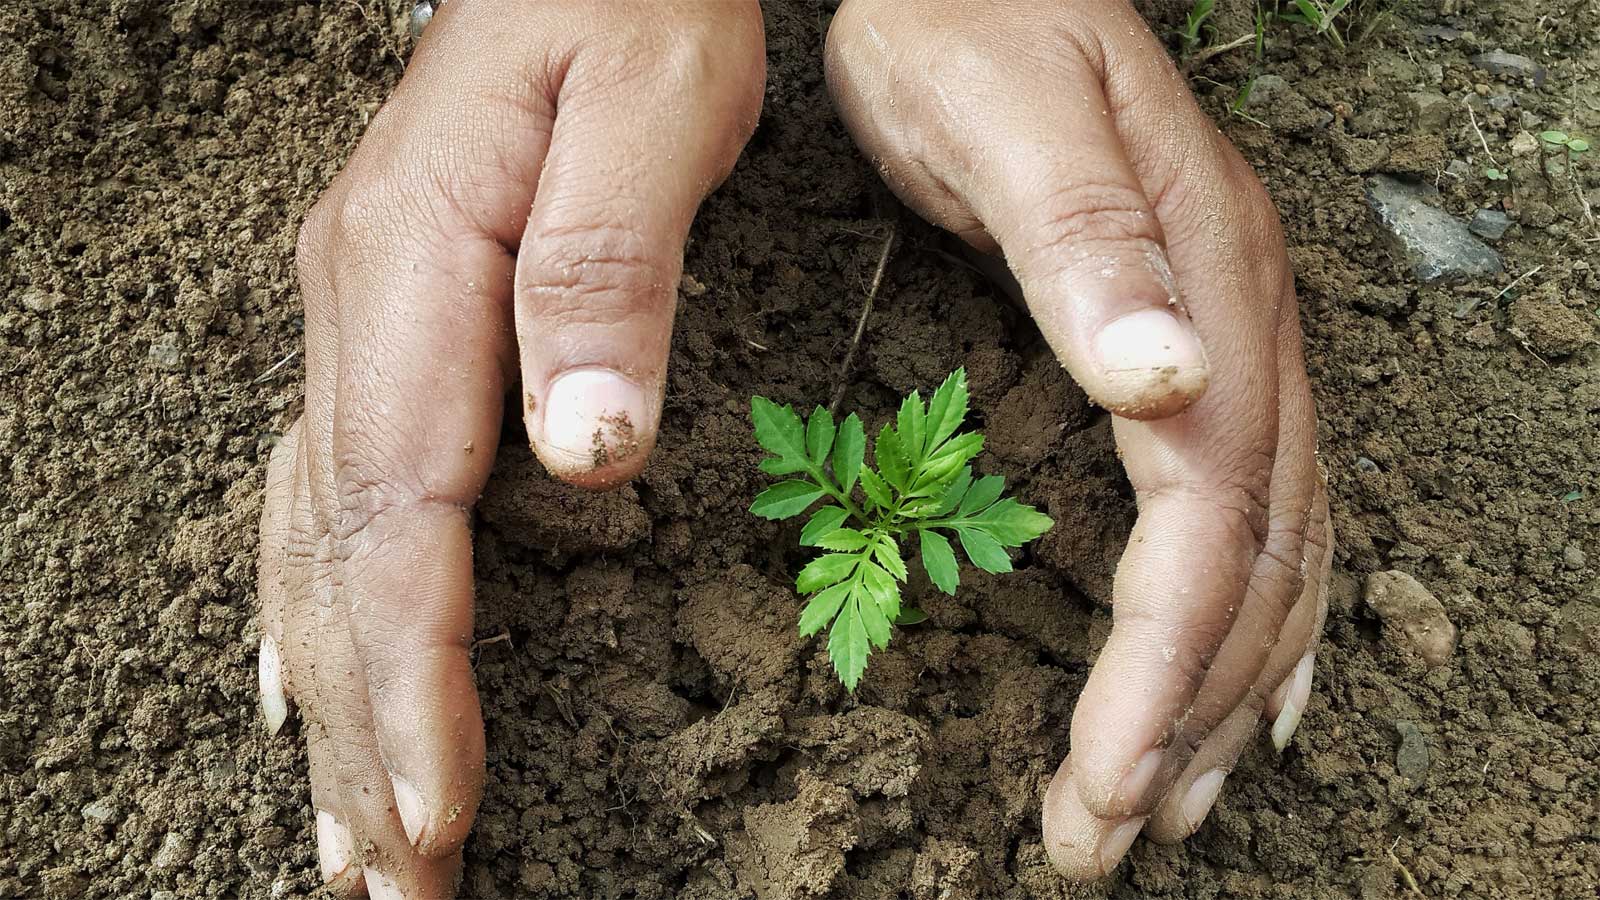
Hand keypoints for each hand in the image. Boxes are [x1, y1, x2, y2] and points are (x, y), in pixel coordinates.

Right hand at [255, 4, 763, 895]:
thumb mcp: (657, 108)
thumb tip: (589, 452)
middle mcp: (358, 309)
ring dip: (336, 700)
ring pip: (315, 544)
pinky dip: (318, 611)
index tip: (438, 812)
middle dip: (366, 736)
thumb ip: (612, 272)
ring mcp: (358, 319)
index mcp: (415, 268)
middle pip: (338, 560)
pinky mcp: (388, 324)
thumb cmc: (634, 7)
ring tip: (351, 840)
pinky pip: (325, 494)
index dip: (416, 676)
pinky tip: (314, 681)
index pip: (399, 514)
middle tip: (394, 890)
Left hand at [826, 0, 1330, 879]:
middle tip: (1108, 835)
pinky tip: (1235, 678)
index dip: (1165, 666)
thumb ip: (1083, 244)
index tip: (1105, 783)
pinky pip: (1251, 503)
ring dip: (1226, 687)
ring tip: (1173, 799)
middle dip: (1189, 714)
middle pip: (1252, 559)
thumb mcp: (1004, 112)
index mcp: (1203, 289)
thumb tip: (1171, 387)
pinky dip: (1248, 612)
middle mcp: (1237, 326)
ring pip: (1267, 547)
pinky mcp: (1189, 343)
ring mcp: (1227, 336)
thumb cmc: (964, 24)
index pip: (1208, 521)